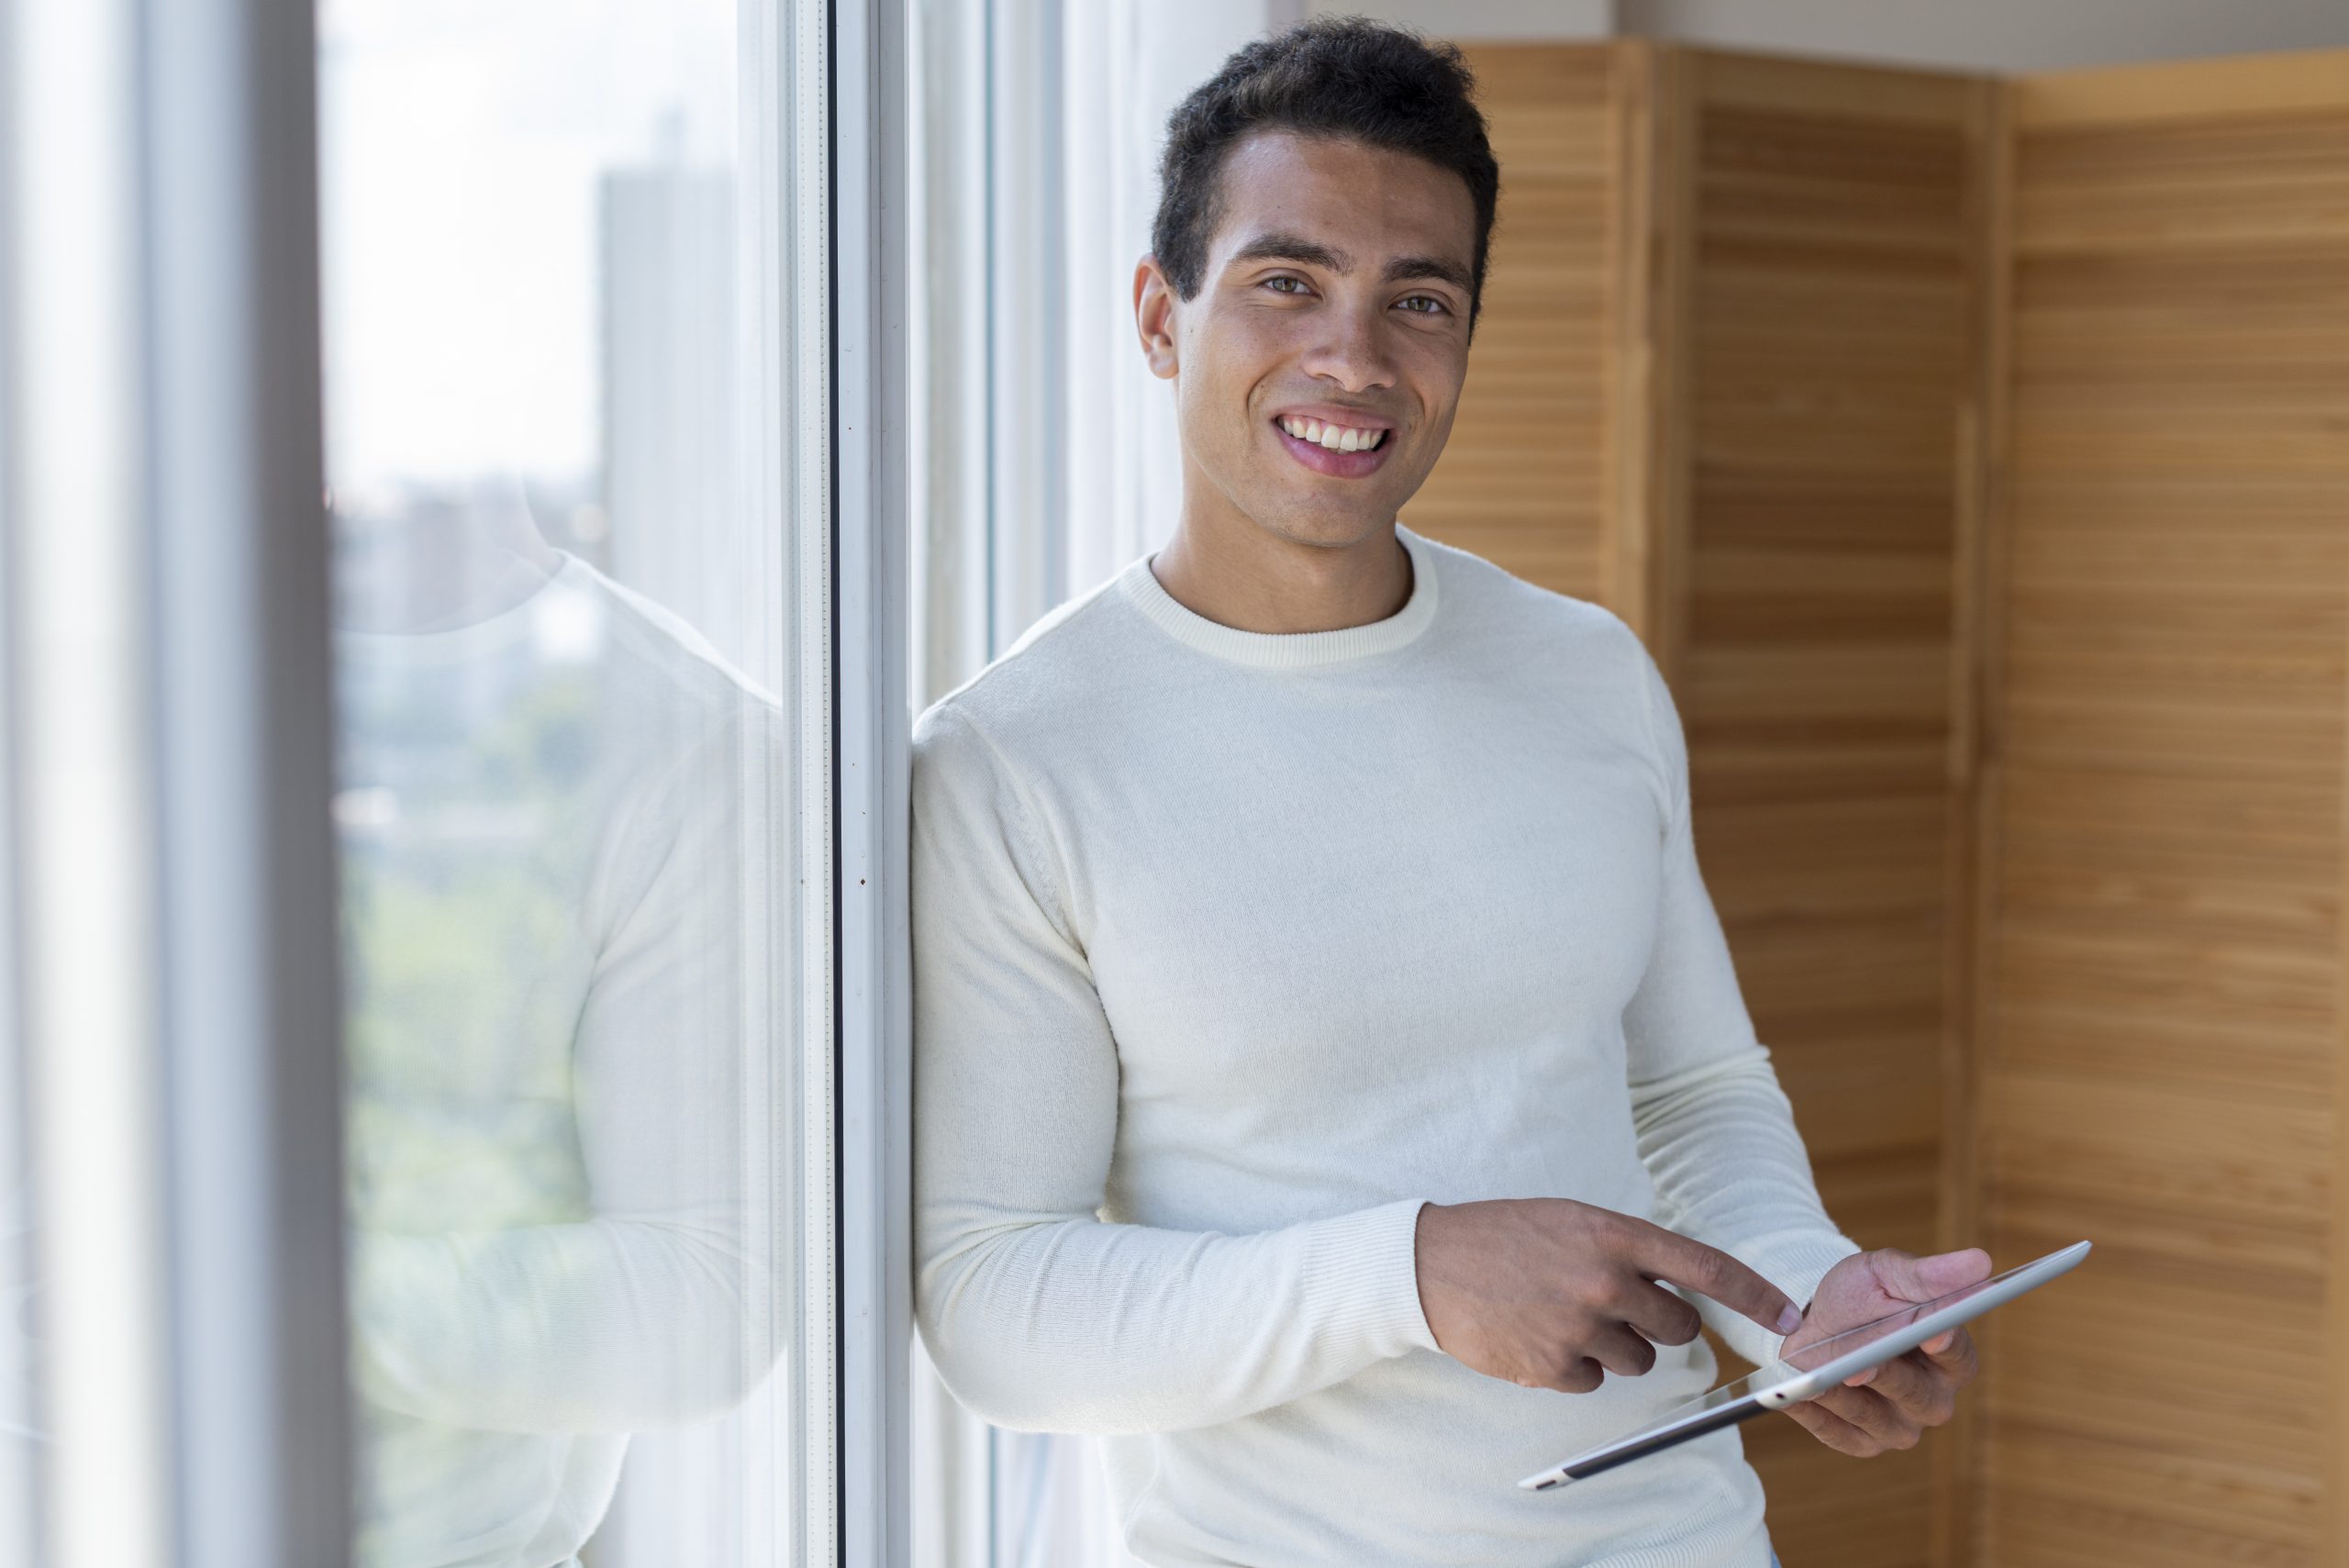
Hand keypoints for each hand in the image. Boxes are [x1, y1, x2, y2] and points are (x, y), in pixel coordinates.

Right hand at [1413, 1199, 1803, 1393]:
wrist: (1429, 1263)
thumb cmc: (1506, 1236)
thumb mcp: (1572, 1220)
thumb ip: (1628, 1249)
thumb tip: (1682, 1291)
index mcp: (1613, 1234)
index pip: (1705, 1266)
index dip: (1755, 1294)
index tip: (1789, 1316)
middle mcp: (1603, 1279)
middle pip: (1678, 1327)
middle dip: (1660, 1325)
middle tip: (1618, 1308)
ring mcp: (1578, 1325)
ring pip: (1639, 1360)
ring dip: (1614, 1347)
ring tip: (1565, 1317)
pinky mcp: (1552, 1364)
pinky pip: (1596, 1382)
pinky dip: (1575, 1367)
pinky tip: (1541, 1336)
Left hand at [1775, 1247, 1990, 1455]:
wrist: (1815, 1320)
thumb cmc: (1861, 1296)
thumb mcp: (1887, 1274)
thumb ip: (1928, 1275)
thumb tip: (1980, 1262)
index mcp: (1950, 1357)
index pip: (1959, 1357)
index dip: (1947, 1347)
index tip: (1933, 1334)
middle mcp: (1932, 1398)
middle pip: (1920, 1396)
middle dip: (1889, 1378)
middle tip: (1861, 1366)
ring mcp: (1897, 1425)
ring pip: (1878, 1421)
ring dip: (1844, 1398)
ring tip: (1813, 1375)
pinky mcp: (1861, 1441)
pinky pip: (1839, 1435)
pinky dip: (1815, 1415)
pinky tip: (1792, 1397)